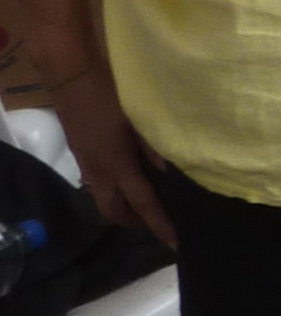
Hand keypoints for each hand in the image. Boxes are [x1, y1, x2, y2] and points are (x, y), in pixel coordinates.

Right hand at [50, 67, 172, 246]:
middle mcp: (98, 170)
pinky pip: (97, 183)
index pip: (142, 203)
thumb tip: (173, 172)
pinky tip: (130, 175)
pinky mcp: (80, 152)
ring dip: (123, 206)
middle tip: (158, 220)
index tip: (175, 242)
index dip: (160, 224)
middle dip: (135, 222)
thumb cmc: (109, 92)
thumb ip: (156, 147)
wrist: (69, 73)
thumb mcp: (139, 118)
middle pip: (114, 211)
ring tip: (146, 201)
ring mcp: (86, 162)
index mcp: (117, 164)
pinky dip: (115, 188)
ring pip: (103, 198)